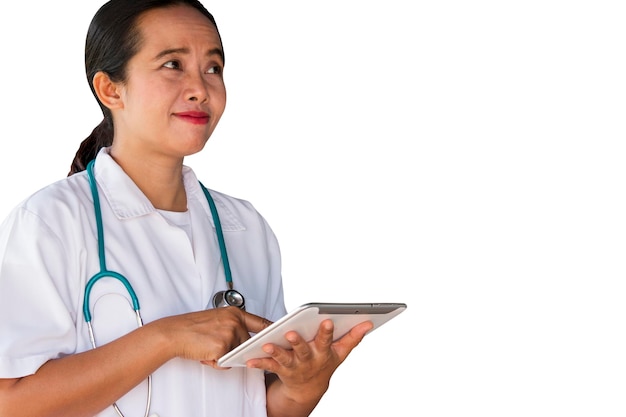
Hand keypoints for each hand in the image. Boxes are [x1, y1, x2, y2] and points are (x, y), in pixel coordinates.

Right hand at [154, 307, 272, 367]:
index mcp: (234, 313)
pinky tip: (204, 353)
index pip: (260, 322)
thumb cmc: (192, 327)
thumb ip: (233, 325)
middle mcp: (234, 322)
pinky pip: (225, 363)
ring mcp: (230, 334)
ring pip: (236, 354)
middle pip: (247, 343)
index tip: (279, 334)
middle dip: (234, 349)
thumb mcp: (216, 319)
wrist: (174, 333)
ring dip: (223, 356)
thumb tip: (246, 338)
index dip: (270, 330)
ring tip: (207, 347)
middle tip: (216, 346)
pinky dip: (215, 362)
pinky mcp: (222, 347)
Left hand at [246, 319, 373, 403]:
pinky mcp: (280, 369)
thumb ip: (353, 337)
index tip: (327, 321)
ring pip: (284, 358)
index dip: (327, 331)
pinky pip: (268, 365)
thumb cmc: (323, 364)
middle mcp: (308, 360)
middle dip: (298, 342)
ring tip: (267, 344)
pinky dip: (259, 362)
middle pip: (303, 349)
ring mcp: (294, 366)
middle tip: (291, 333)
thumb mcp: (341, 353)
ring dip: (276, 351)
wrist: (308, 388)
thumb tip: (368, 322)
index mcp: (323, 352)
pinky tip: (250, 359)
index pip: (326, 340)